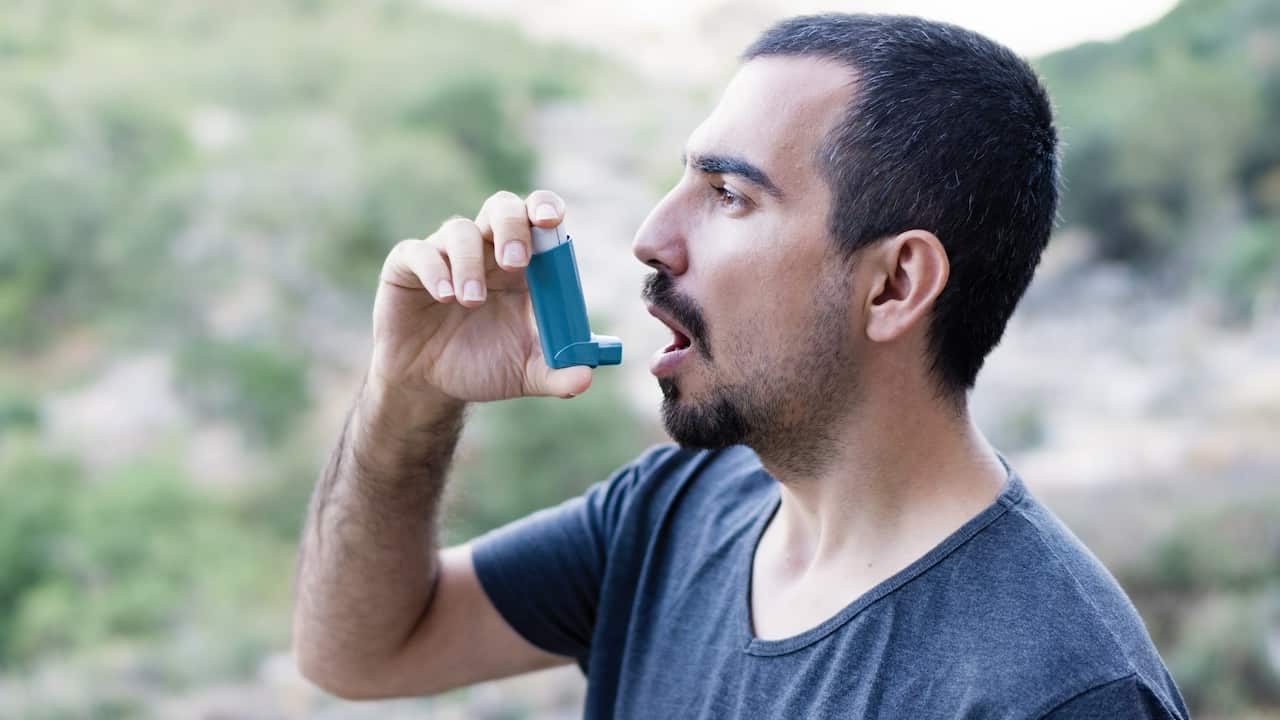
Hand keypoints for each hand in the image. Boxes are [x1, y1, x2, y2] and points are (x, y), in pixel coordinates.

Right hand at [369, 190, 593, 402]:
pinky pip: (419, 251)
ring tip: (471, 301)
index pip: (537, 217)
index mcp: (523, 264)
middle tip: (515, 262)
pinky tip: (445, 297)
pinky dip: (434, 270)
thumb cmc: (483, 366)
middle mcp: (486, 249)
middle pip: (502, 208)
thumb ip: (556, 374)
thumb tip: (584, 379)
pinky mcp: (408, 267)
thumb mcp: (525, 374)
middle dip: (512, 226)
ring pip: (460, 230)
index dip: (545, 209)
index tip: (552, 221)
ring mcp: (446, 254)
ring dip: (470, 262)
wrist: (430, 385)